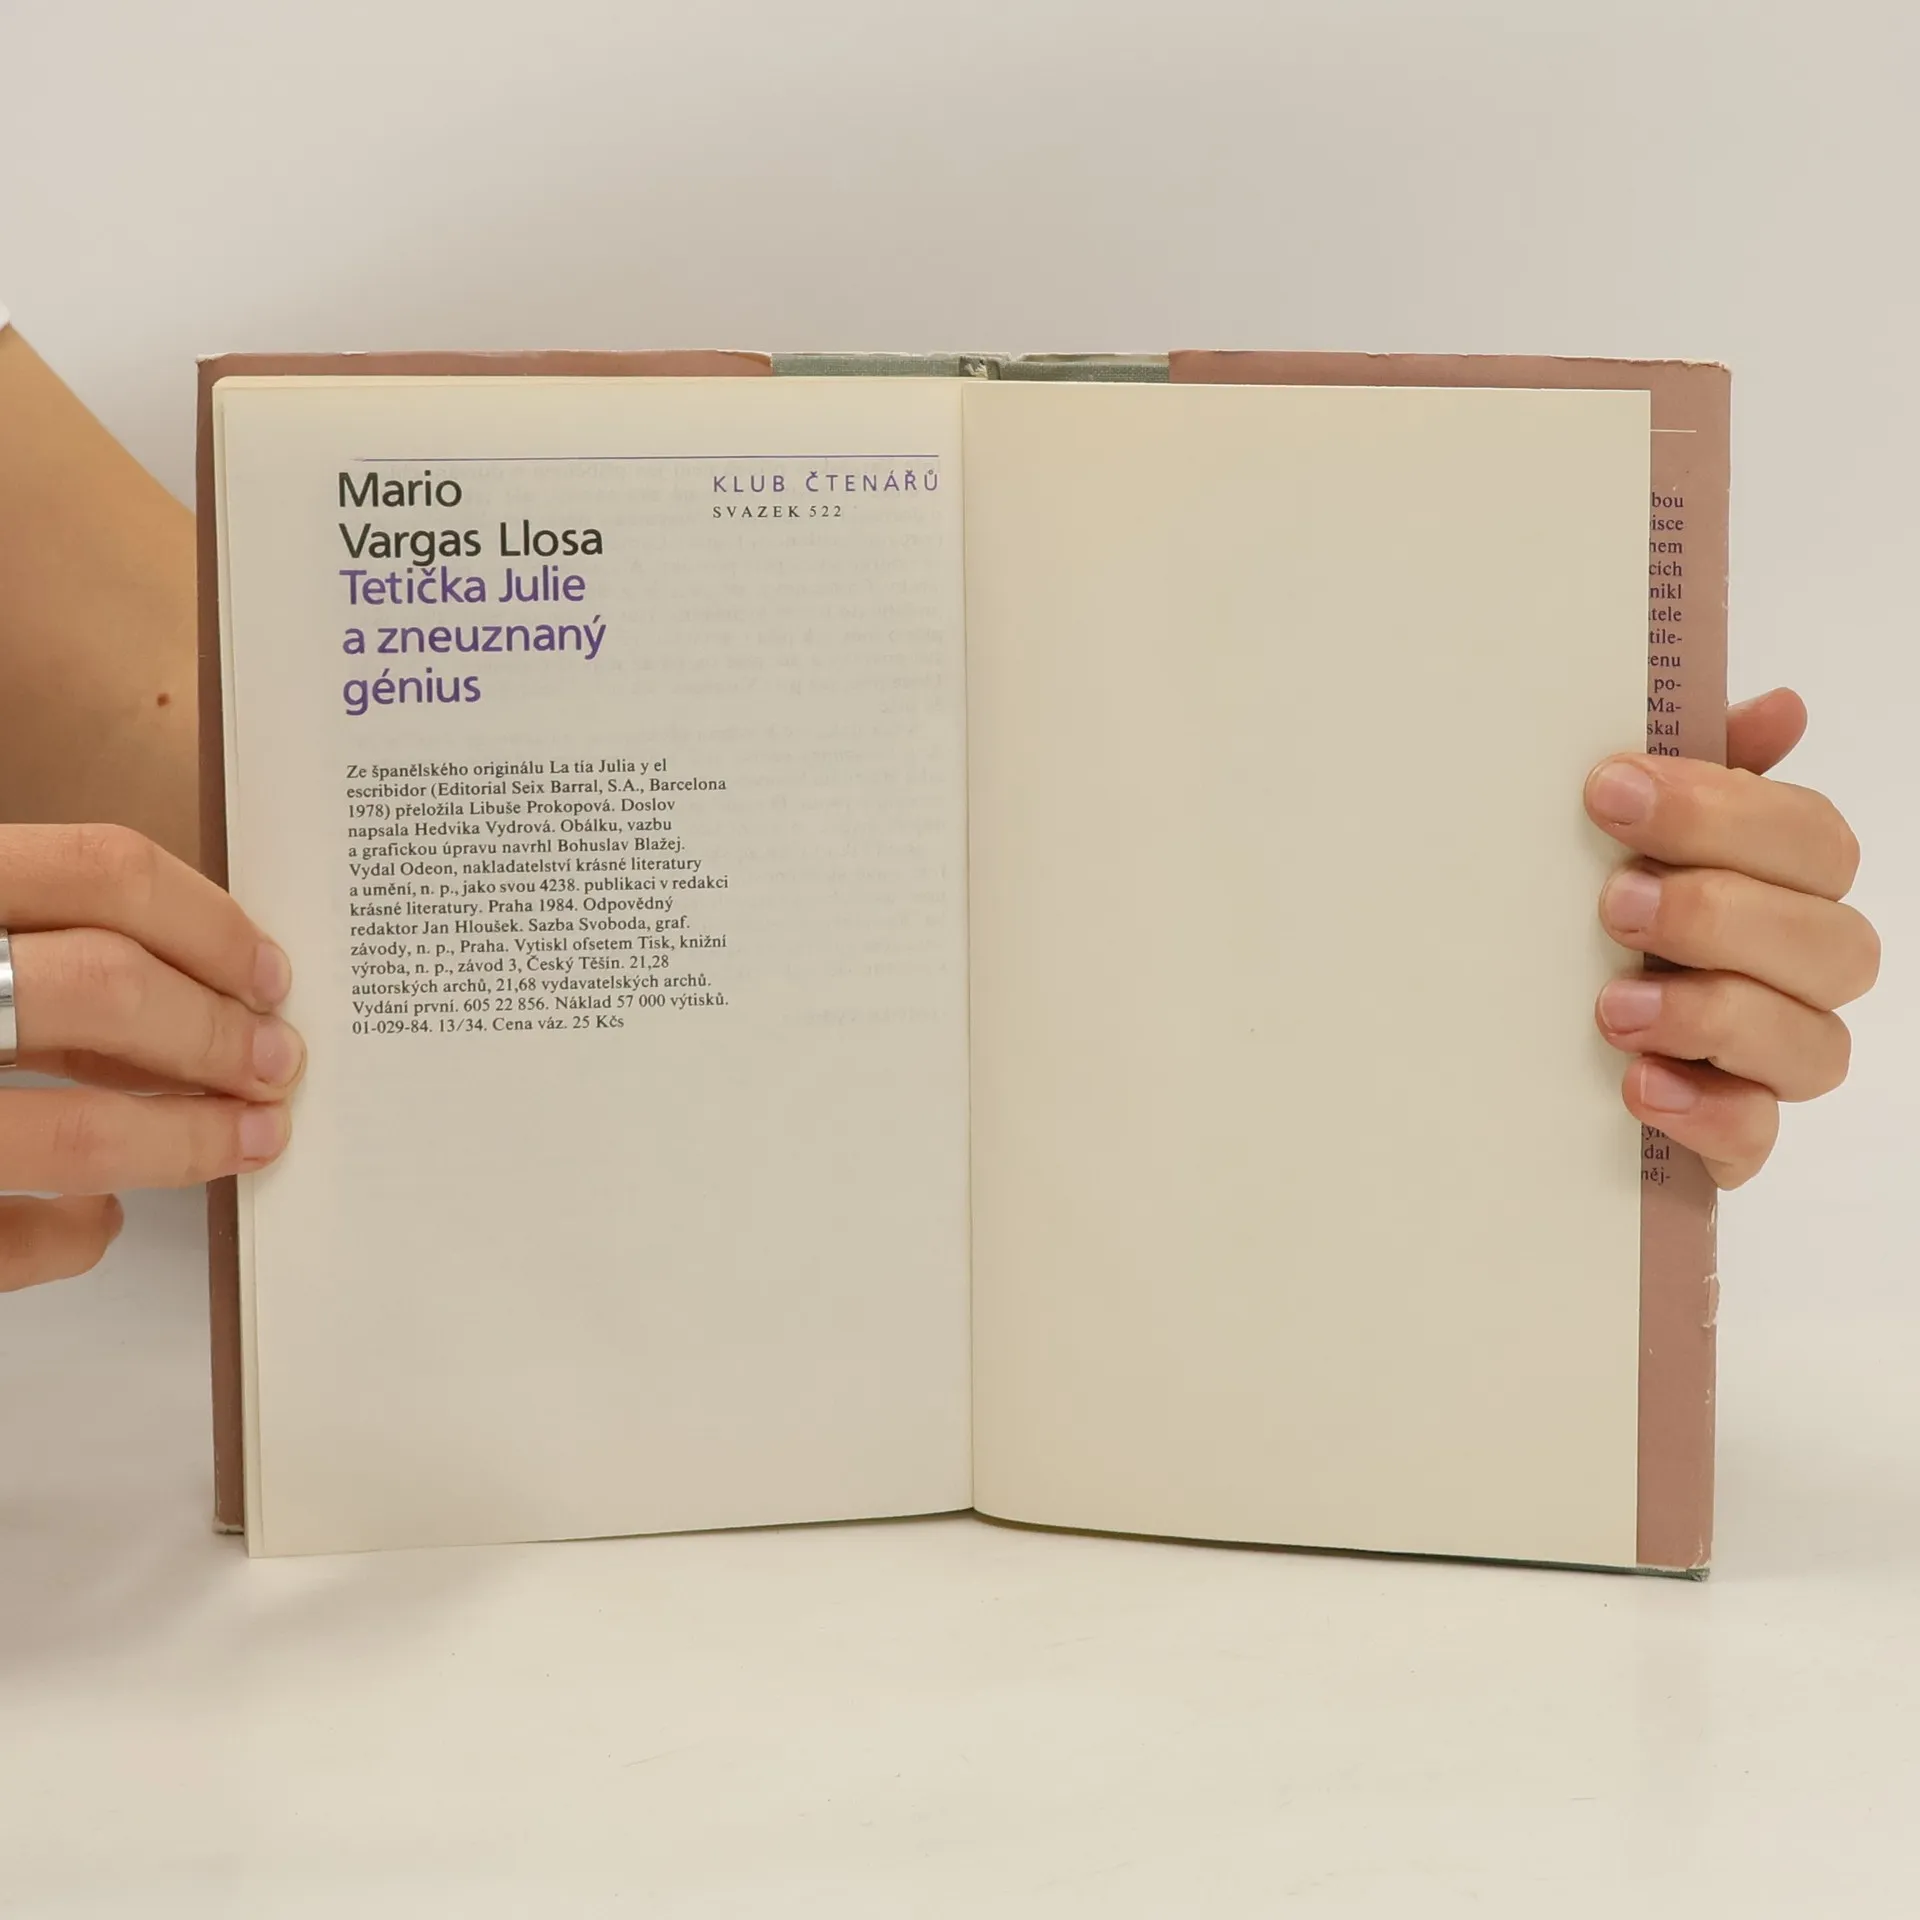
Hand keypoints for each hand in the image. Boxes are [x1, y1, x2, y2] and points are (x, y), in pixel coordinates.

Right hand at [1, 824, 300, 1290]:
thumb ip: (21, 930)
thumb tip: (198, 982)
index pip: (98, 870)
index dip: (212, 924)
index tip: (273, 976)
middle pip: (104, 990)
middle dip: (217, 1036)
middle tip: (277, 1065)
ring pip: (70, 1137)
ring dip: (184, 1143)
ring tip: (244, 1141)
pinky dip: (67, 1238)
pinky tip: (97, 1222)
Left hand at [1584, 689, 1877, 1188]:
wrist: (1521, 1035)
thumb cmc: (1596, 910)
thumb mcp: (1627, 832)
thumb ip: (1702, 770)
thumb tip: (1782, 708)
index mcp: (1785, 884)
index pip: (1811, 840)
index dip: (1723, 811)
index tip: (1610, 791)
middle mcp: (1799, 972)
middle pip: (1833, 944)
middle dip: (1721, 915)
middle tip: (1615, 904)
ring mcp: (1772, 1060)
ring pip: (1812, 1045)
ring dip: (1713, 1017)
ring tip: (1613, 1007)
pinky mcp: (1730, 1136)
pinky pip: (1756, 1138)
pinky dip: (1703, 1113)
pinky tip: (1639, 1085)